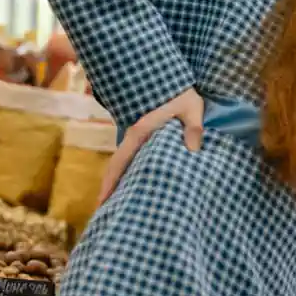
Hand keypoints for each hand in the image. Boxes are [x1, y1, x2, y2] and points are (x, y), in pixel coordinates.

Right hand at [96, 88, 204, 204]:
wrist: (173, 81)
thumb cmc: (182, 94)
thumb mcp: (192, 108)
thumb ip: (193, 127)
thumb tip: (193, 148)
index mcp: (141, 131)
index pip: (121, 160)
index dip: (110, 181)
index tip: (102, 202)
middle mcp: (134, 137)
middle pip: (116, 166)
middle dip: (109, 188)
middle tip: (105, 214)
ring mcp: (137, 138)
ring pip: (123, 163)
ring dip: (118, 182)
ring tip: (117, 207)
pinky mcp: (144, 138)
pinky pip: (132, 159)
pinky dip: (128, 173)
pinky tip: (133, 187)